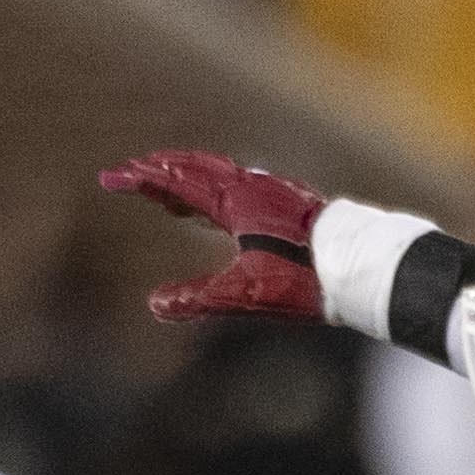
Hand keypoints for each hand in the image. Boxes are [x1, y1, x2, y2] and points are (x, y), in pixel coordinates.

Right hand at [101, 151, 327, 324]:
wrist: (362, 266)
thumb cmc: (306, 280)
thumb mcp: (245, 295)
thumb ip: (198, 298)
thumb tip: (155, 304)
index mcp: (235, 205)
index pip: (178, 184)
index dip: (142, 181)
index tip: (112, 177)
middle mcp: (252, 189)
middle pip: (196, 169)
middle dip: (161, 169)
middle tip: (132, 170)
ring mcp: (273, 192)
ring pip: (221, 172)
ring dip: (189, 173)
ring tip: (170, 182)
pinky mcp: (289, 202)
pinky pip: (241, 182)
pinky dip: (217, 183)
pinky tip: (224, 200)